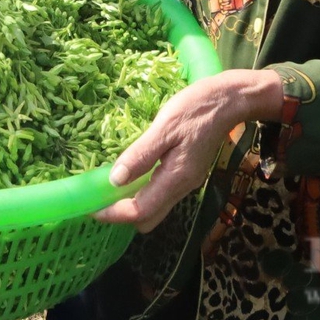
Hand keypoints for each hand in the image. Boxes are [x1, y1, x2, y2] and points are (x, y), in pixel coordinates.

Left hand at [94, 70, 285, 231]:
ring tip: (108, 186)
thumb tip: (114, 180)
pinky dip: (142, 192)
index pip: (139, 212)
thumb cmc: (196, 108)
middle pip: (147, 219)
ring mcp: (186, 182)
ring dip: (131, 203)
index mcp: (176, 178)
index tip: (89, 207)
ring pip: (155, 208)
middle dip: (121, 214)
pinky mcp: (187, 173)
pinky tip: (131, 173)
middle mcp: (182, 187)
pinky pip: (160, 193)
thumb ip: (141, 155)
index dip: (112, 213)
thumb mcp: (165, 126)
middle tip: (98, 196)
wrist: (230, 100)